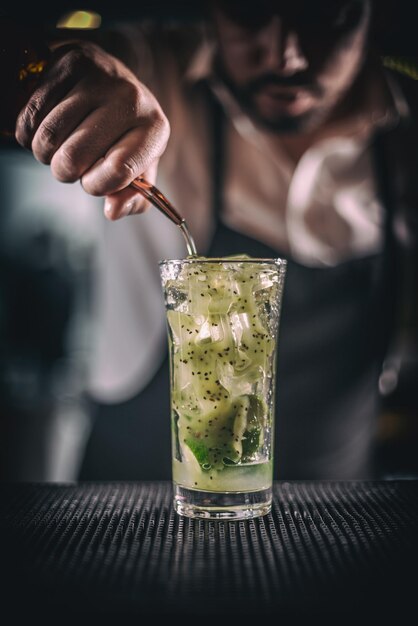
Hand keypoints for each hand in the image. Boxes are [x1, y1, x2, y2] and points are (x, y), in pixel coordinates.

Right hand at [15, 41, 169, 219]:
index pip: (118, 170)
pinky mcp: (71, 61)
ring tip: (59, 145)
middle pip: (74, 157)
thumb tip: (112, 211)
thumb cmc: (124, 134)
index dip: (96, 185)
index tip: (92, 182)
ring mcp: (101, 77)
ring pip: (48, 136)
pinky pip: (32, 113)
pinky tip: (43, 128)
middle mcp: (132, 99)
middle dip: (65, 172)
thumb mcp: (138, 169)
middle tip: (72, 163)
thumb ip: (132, 199)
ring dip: (45, 152)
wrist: (115, 82)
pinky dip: (29, 131)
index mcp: (155, 130)